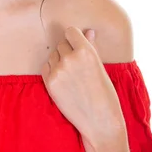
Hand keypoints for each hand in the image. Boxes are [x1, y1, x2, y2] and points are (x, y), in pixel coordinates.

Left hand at [41, 27, 125, 145]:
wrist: (100, 121)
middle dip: (67, 52)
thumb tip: (89, 31)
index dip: (74, 39)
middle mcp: (70, 58)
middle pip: (60, 44)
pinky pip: (45, 68)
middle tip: (77, 67)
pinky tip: (63, 82)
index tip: (77, 47)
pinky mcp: (50, 83)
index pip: (70, 31)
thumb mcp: (100, 66)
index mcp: (86, 51)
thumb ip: (91, 47)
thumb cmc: (105, 93)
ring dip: (59, 62)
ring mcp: (58, 71)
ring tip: (72, 77)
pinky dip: (52, 72)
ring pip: (52, 56)